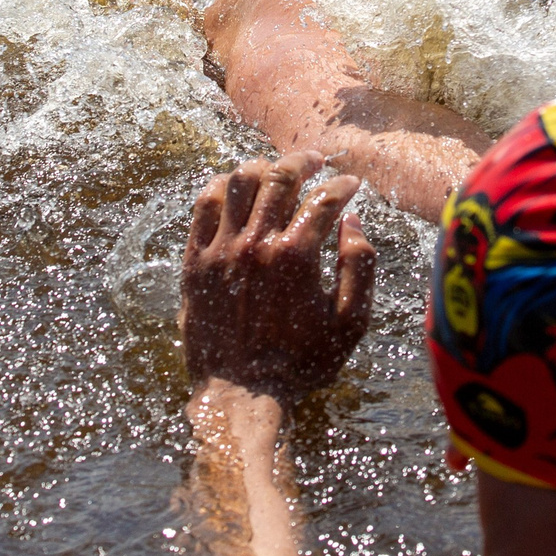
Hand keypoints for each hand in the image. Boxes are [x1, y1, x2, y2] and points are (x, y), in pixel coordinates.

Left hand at [182, 151, 377, 398]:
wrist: (242, 394)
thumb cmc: (301, 363)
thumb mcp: (351, 323)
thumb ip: (360, 266)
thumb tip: (353, 222)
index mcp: (297, 256)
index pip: (324, 197)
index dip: (343, 184)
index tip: (351, 183)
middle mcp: (256, 244)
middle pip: (280, 176)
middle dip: (303, 161)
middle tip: (315, 160)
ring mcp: (221, 250)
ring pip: (239, 180)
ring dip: (262, 168)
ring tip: (275, 171)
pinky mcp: (195, 261)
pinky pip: (204, 205)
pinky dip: (221, 187)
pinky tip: (236, 188)